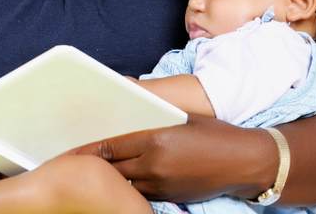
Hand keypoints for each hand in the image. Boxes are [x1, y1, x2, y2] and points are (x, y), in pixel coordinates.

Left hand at [67, 114, 269, 202]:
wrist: (244, 162)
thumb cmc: (215, 134)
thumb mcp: (181, 120)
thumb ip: (151, 120)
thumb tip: (125, 117)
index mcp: (155, 140)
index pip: (110, 145)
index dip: (87, 149)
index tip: (70, 149)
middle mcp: (154, 165)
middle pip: (112, 168)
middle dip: (93, 166)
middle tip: (74, 161)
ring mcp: (161, 185)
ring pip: (124, 183)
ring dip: (111, 178)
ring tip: (95, 173)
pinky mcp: (169, 197)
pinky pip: (140, 192)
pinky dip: (130, 186)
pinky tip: (124, 181)